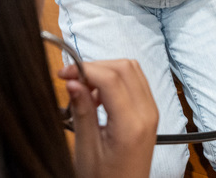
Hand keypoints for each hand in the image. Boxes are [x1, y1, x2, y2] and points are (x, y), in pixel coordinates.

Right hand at [61, 59, 157, 177]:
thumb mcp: (87, 149)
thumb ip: (82, 112)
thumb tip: (73, 81)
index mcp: (131, 124)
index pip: (111, 78)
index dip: (84, 69)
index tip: (63, 73)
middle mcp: (147, 113)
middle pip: (124, 68)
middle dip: (95, 67)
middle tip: (72, 79)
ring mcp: (152, 111)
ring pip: (132, 70)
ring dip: (106, 71)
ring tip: (84, 89)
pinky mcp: (150, 112)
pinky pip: (136, 82)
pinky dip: (116, 79)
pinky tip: (99, 96)